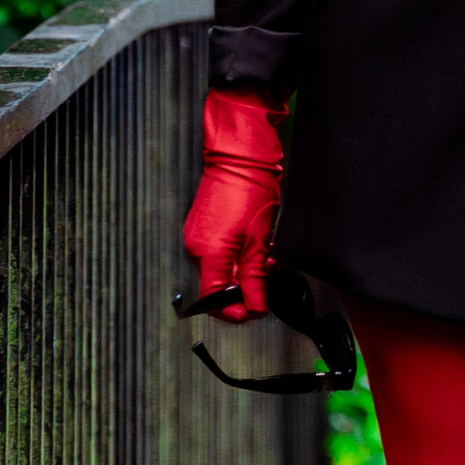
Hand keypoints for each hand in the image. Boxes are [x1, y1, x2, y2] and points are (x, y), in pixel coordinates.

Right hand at [181, 88, 286, 318]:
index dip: (234, 311)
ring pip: (221, 269)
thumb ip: (255, 277)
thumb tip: (255, 305)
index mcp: (208, 253)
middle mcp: (196, 247)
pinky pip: (218, 252)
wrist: (240, 153)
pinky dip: (237, 255)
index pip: (212, 300)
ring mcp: (197, 235)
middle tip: (268, 277)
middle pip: (217, 285)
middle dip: (244, 288)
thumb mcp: (260, 239)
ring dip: (243, 270)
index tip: (254, 310)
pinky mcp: (203, 226)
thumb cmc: (250, 187)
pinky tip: (255, 243)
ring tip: (265, 256)